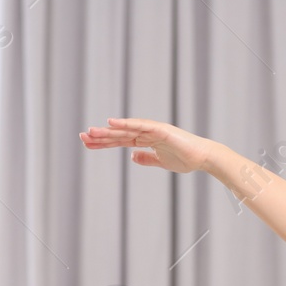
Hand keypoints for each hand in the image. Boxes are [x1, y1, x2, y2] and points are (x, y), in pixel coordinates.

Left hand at [79, 117, 214, 173]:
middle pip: (119, 135)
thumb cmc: (186, 159)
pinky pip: (140, 126)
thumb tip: (132, 156)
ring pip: (126, 130)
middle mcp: (146, 133)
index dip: (104, 143)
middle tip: (82, 137)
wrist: (203, 158)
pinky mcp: (160, 130)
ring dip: (108, 131)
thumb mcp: (161, 162)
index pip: (120, 141)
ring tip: (91, 132)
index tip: (87, 144)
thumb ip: (147, 158)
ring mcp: (153, 130)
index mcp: (146, 141)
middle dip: (101, 137)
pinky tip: (111, 123)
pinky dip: (126, 124)